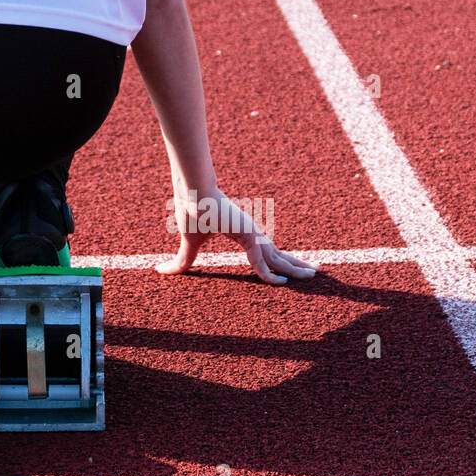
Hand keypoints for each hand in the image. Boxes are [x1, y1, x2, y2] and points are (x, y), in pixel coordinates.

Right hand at [158, 186, 315, 285]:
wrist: (193, 192)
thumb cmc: (191, 211)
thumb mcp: (189, 243)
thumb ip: (181, 262)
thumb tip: (159, 271)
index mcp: (241, 234)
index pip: (263, 254)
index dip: (273, 265)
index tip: (283, 275)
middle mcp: (252, 234)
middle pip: (278, 255)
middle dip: (295, 265)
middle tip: (313, 272)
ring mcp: (253, 234)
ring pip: (279, 258)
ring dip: (297, 268)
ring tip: (316, 274)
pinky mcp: (249, 235)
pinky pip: (263, 261)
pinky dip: (273, 274)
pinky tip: (283, 283)